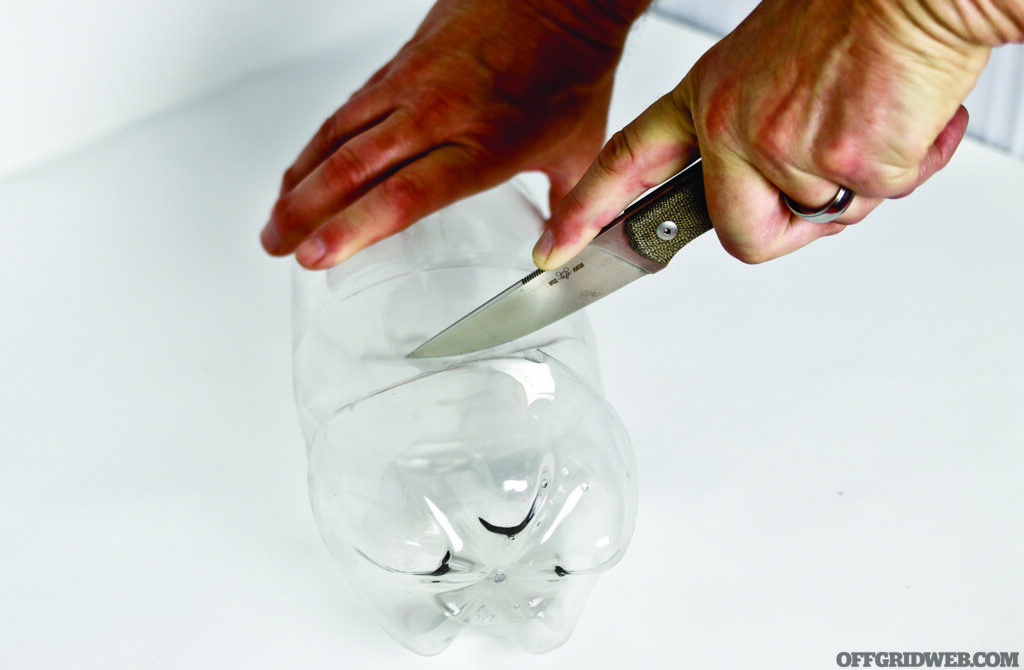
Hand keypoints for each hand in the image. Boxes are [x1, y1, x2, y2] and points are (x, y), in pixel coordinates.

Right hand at [261, 0, 645, 268]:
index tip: (316, 255)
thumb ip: (566, 209)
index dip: (355, 228)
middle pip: (354, 168)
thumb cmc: (569, 67)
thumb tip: (561, 250)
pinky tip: (302, 169)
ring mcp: (411, 86)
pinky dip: (315, 145)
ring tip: (276, 219)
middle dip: (305, 214)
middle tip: (277, 247)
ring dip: (299, 181)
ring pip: (338, 135)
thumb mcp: (577, 150)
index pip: (405, 195)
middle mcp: (438, 115)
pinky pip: (345, 110)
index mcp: (483, 146)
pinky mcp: (398, 65)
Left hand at [535, 0, 1004, 268]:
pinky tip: (907, 112)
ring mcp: (780, 148)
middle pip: (741, 234)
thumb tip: (775, 180)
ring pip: (819, 219)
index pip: (628, 161)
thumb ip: (752, 130)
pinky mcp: (839, 162)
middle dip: (790, 228)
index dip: (588, 209)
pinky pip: (875, 200)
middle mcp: (732, 126)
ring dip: (861, 181)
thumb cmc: (853, 14)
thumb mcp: (770, 67)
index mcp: (709, 98)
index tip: (556, 245)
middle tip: (829, 171)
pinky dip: (908, 164)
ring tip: (873, 109)